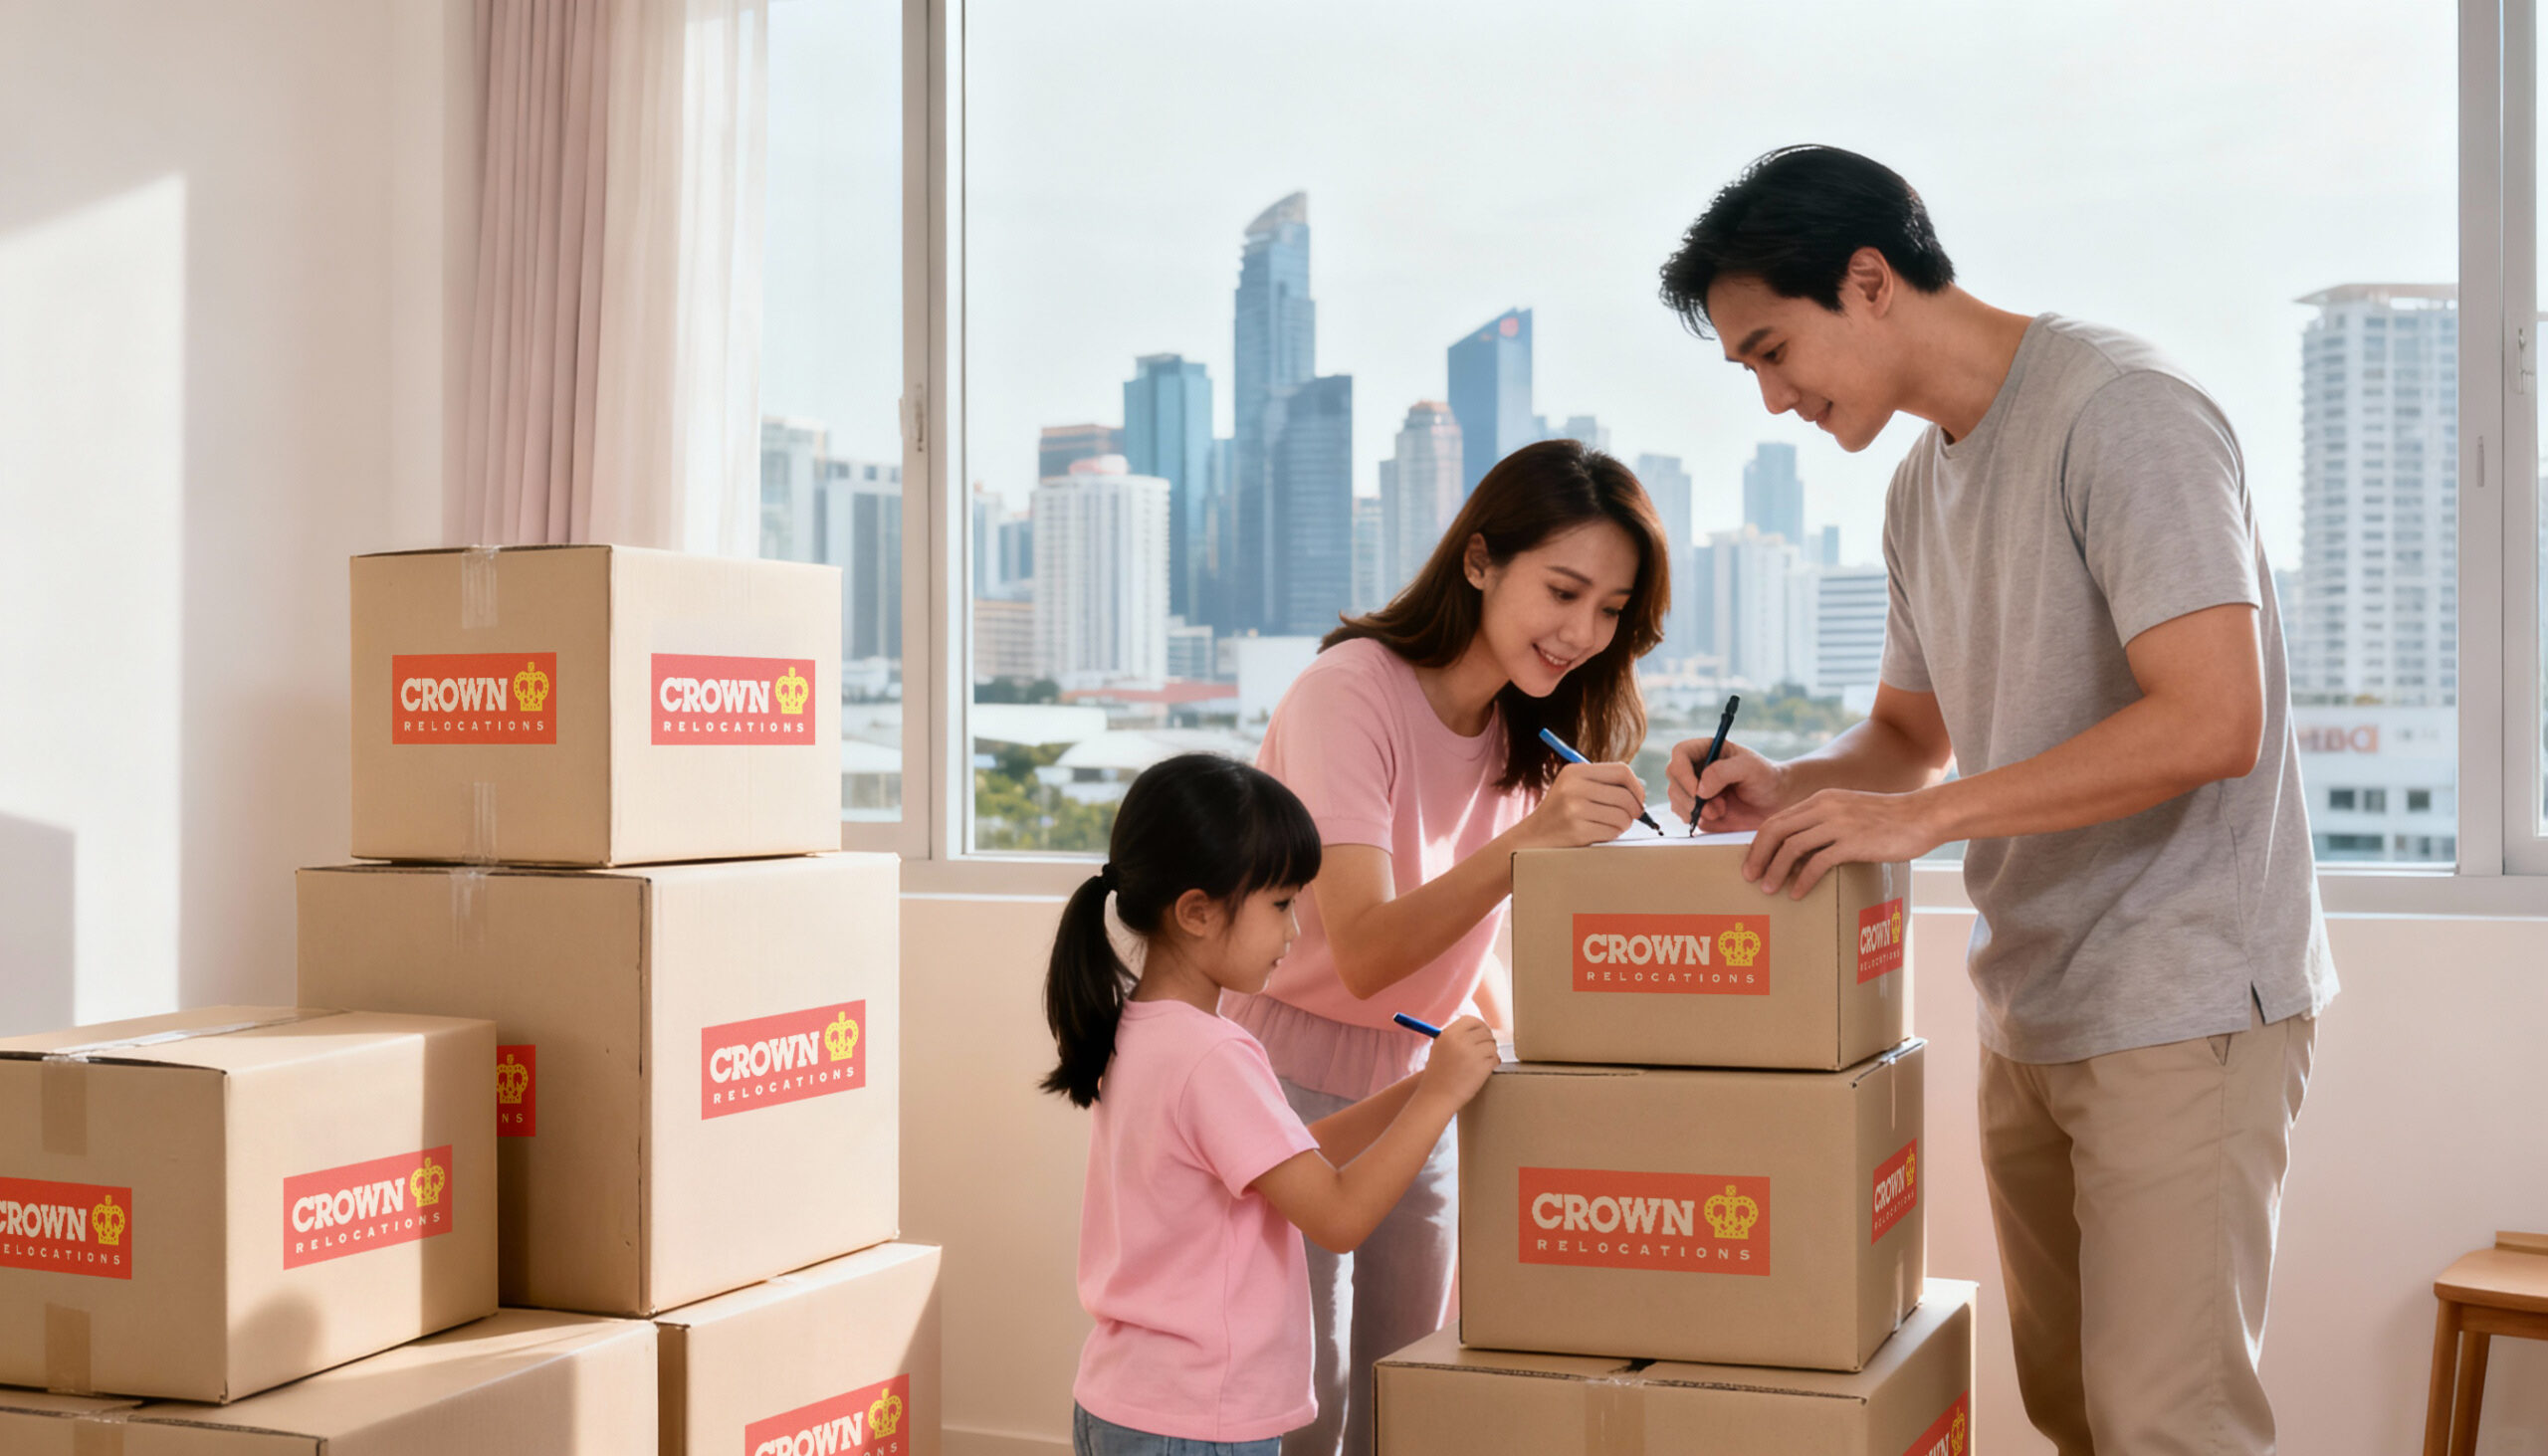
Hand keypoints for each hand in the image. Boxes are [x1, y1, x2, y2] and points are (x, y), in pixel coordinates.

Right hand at [1415, 1016, 1498, 1107]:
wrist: (1437, 1096)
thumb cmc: (1438, 1073)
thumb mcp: (1440, 1047)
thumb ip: (1457, 1035)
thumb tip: (1480, 1028)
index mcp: (1449, 1034)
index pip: (1472, 1020)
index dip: (1479, 1026)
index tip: (1482, 1033)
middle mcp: (1460, 1041)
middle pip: (1485, 1032)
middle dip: (1488, 1040)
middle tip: (1486, 1048)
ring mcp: (1472, 1054)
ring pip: (1492, 1045)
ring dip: (1491, 1052)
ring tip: (1483, 1061)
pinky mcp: (1482, 1067)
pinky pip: (1495, 1058)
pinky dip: (1493, 1062)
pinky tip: (1487, 1068)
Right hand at [1519, 761, 1645, 848]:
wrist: (1534, 837)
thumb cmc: (1563, 812)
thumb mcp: (1575, 787)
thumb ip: (1604, 783)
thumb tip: (1640, 790)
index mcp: (1575, 771)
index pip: (1622, 771)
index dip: (1636, 786)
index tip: (1638, 799)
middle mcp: (1573, 787)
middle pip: (1625, 796)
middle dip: (1634, 810)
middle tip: (1631, 817)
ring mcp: (1574, 809)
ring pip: (1622, 816)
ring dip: (1623, 824)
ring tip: (1611, 825)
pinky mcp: (1577, 830)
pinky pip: (1612, 831)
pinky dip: (1612, 835)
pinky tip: (1600, 833)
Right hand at [1666, 739, 1787, 833]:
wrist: (1775, 802)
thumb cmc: (1765, 778)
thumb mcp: (1750, 767)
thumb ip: (1723, 772)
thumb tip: (1699, 789)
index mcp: (1705, 750)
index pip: (1680, 753)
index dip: (1683, 772)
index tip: (1698, 791)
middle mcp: (1695, 768)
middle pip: (1673, 778)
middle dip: (1691, 797)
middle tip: (1717, 807)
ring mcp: (1693, 789)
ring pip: (1675, 799)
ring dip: (1695, 809)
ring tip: (1722, 810)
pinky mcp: (1695, 809)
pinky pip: (1683, 815)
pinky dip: (1697, 819)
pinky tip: (1718, 815)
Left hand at [1743, 789, 1944, 897]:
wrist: (1922, 816)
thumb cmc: (1887, 820)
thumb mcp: (1849, 811)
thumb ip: (1825, 822)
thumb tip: (1800, 849)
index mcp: (1821, 799)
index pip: (1777, 819)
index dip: (1759, 843)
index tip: (1751, 863)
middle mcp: (1825, 807)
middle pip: (1776, 830)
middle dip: (1758, 856)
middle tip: (1749, 878)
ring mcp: (1839, 824)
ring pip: (1791, 847)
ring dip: (1775, 871)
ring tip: (1769, 890)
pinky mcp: (1853, 842)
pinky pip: (1817, 863)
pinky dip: (1802, 880)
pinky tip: (1797, 893)